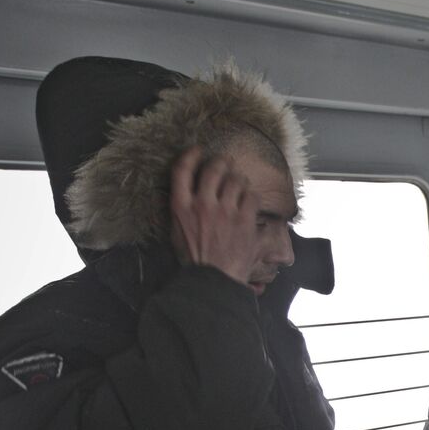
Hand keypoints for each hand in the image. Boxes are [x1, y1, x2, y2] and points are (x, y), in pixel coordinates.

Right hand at [168, 146, 261, 287]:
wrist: (213, 279)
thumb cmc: (194, 259)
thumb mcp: (177, 232)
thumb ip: (182, 210)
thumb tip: (189, 194)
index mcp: (181, 206)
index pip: (181, 169)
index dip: (191, 155)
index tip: (197, 150)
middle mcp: (202, 204)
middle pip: (213, 168)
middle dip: (221, 161)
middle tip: (226, 162)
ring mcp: (225, 211)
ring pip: (236, 180)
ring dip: (239, 178)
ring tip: (240, 182)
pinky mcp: (244, 220)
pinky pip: (251, 196)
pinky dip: (251, 195)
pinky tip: (249, 200)